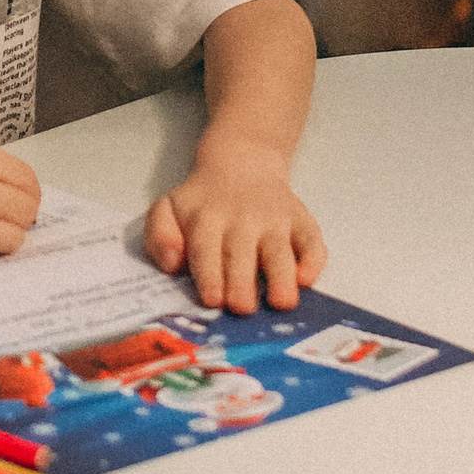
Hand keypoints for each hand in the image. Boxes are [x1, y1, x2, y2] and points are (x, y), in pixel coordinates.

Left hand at [144, 135, 325, 312]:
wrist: (242, 164)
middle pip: (242, 254)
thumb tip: (173, 263)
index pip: (206, 249)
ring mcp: (276, 220)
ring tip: (282, 302)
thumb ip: (160, 235)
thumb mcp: (167, 209)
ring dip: (281, 276)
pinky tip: (306, 279)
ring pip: (280, 250)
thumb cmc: (202, 202)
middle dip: (242, 282)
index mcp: (206, 219)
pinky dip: (313, 260)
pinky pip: (313, 241)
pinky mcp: (302, 222)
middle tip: (242, 308)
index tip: (213, 299)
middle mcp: (243, 219)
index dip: (210, 275)